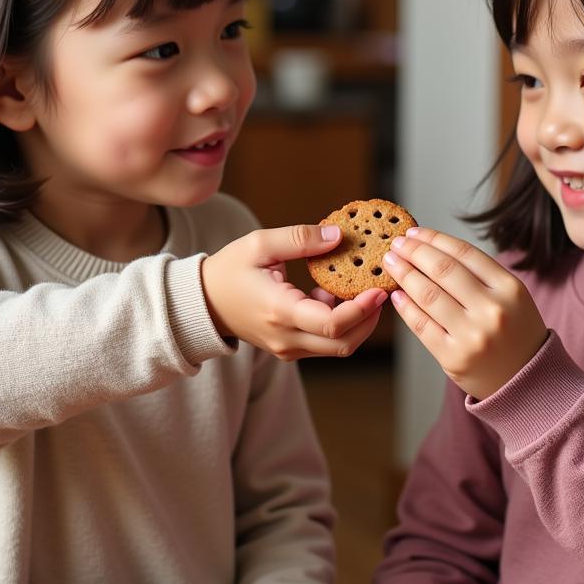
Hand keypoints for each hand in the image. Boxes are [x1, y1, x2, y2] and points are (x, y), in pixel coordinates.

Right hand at [202, 224, 386, 360]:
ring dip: (356, 322)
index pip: (332, 324)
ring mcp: (287, 347)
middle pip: (343, 344)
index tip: (378, 289)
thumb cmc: (228, 271)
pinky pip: (324, 343)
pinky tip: (334, 295)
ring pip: (337, 347)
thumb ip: (300, 239)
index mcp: (279, 311)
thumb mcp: (259, 244)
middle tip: (381, 290)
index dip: (362, 309)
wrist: (202, 302)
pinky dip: (340, 324)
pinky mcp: (290, 348)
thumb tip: (337, 235)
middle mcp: (286, 337)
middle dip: (369, 319)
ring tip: (362, 289)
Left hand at [382, 227, 546, 399]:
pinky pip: (421, 325)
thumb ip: (480, 275)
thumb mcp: (512, 297)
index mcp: (510, 288)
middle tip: (396, 244)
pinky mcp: (453, 357)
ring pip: (428, 295)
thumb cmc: (515, 332)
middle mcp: (492, 310)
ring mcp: (472, 336)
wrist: (528, 382)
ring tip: (391, 263)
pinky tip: (397, 294)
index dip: (434, 239)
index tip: (414, 232)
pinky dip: (405, 306)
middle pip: (443, 270)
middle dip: (414, 252)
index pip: (464, 253)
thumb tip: (430, 249)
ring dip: (404, 274)